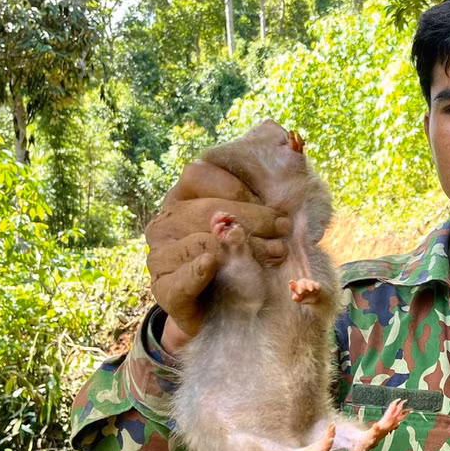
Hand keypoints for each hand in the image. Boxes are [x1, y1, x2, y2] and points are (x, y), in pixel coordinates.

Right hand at [144, 159, 290, 339]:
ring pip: (199, 241)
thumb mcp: (254, 220)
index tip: (273, 205)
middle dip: (252, 218)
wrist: (221, 311)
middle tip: (284, 230)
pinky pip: (179, 277)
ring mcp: (159, 255)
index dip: (238, 188)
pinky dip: (198, 270)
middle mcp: (165, 220)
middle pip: (206, 208)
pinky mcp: (162, 289)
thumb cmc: (241, 257)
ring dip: (242, 247)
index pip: (199, 173)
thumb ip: (264, 187)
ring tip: (275, 254)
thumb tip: (290, 139)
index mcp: (183, 197)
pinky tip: (213, 264)